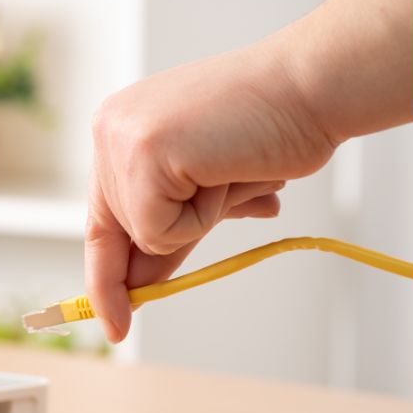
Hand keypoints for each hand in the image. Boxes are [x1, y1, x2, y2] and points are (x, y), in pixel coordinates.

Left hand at [86, 44, 335, 342]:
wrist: (310, 88)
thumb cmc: (270, 130)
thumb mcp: (206, 188)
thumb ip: (169, 231)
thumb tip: (136, 288)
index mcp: (120, 129)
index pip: (102, 220)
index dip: (107, 275)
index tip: (115, 325)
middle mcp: (110, 129)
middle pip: (126, 235)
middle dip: (182, 233)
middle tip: (229, 179)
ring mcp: (120, 139)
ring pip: (147, 238)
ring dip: (204, 217)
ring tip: (235, 167)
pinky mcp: (142, 153)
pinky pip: (161, 232)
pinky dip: (205, 216)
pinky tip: (228, 171)